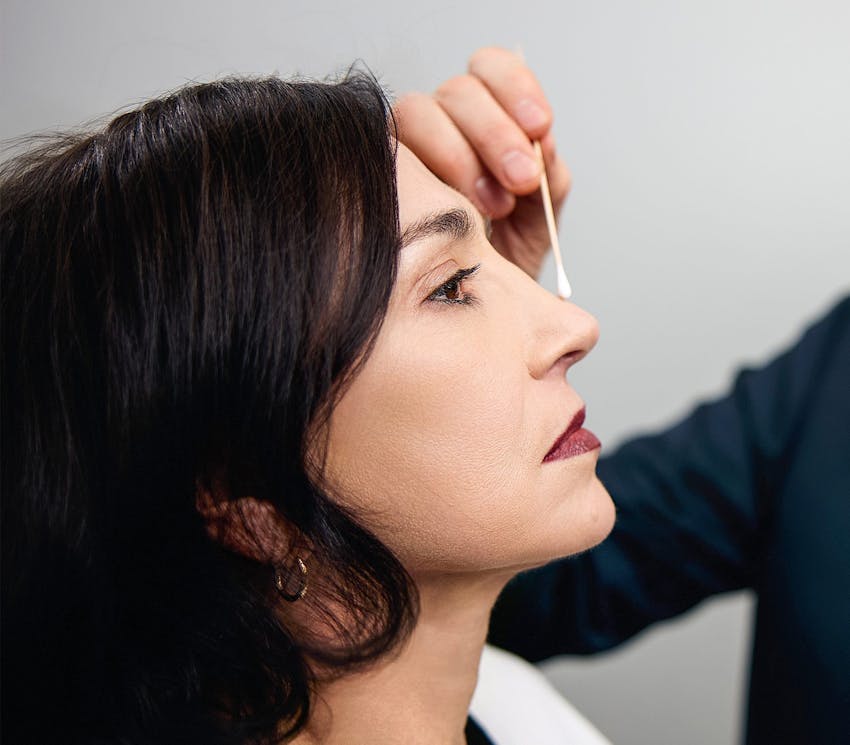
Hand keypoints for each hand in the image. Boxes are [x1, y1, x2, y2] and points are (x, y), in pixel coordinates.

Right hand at [394, 47, 569, 278]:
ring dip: (458, 155)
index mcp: (485, 122)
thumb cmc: (501, 265)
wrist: (471, 313)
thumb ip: (546, 179)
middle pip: (458, 91)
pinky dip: (420, 173)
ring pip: (418, 111)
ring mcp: (406, 149)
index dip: (515, 87)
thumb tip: (542, 146)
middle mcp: (443, 126)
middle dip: (495, 133)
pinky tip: (445, 209)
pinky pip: (386, 151)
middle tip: (520, 182)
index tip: (539, 127)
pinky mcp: (379, 176)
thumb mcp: (537, 222)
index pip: (491, 70)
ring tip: (489, 210)